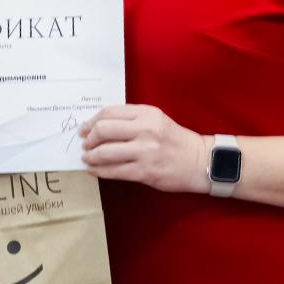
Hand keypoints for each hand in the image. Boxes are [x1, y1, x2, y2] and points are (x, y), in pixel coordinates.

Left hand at [80, 104, 207, 194]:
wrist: (199, 161)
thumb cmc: (175, 141)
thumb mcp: (156, 120)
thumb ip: (131, 119)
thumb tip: (99, 126)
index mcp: (147, 114)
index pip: (109, 112)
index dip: (91, 121)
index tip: (85, 129)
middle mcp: (145, 130)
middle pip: (103, 130)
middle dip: (89, 139)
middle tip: (85, 144)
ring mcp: (145, 152)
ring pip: (105, 152)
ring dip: (90, 157)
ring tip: (87, 158)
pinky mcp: (145, 171)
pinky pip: (113, 171)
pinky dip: (99, 171)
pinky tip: (94, 170)